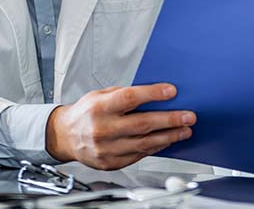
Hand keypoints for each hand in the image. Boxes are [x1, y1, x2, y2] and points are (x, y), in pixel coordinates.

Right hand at [45, 83, 194, 170]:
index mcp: (99, 107)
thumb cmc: (84, 113)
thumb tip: (154, 94)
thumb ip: (123, 94)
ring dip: (168, 136)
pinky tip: (166, 141)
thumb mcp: (99, 95)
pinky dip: (155, 148)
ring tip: (183, 130)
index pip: (129, 98)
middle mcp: (102, 129)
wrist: (65, 136)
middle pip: (142, 124)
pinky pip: (139, 155)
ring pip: (144, 143)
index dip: (152, 94)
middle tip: (188, 116)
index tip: (171, 91)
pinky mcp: (111, 163)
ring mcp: (107, 149)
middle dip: (169, 120)